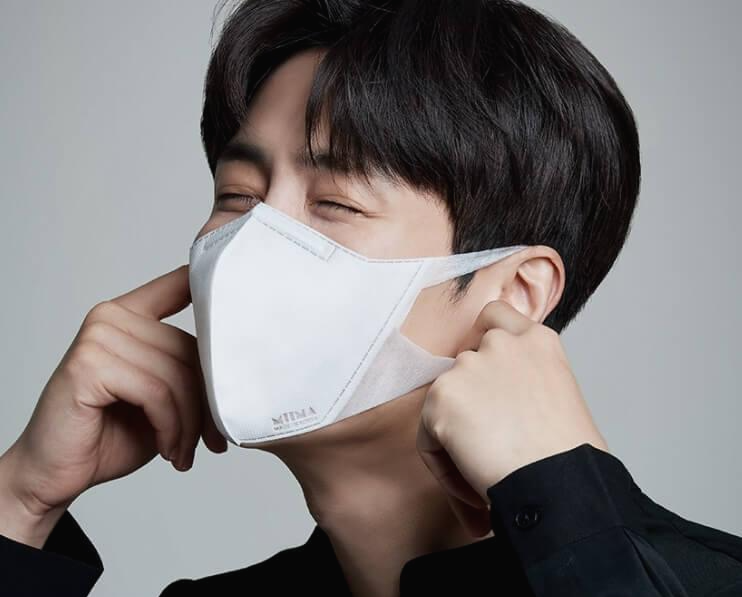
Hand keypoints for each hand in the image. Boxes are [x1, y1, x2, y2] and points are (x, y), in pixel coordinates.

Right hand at [0, 265, 226, 545]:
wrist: (59, 473)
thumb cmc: (112, 433)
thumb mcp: (160, 396)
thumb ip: (185, 368)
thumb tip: (239, 363)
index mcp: (128, 314)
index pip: (178, 285)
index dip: (211, 285)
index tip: (243, 290)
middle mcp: (110, 318)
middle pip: (191, 349)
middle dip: (208, 403)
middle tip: (213, 440)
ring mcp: (97, 337)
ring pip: (177, 376)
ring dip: (189, 424)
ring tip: (184, 450)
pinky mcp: (88, 366)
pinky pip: (156, 394)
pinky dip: (170, 428)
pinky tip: (167, 449)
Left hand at [416, 299, 607, 536]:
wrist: (560, 485)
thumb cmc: (569, 458)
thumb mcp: (559, 396)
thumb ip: (525, 380)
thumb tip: (497, 399)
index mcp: (537, 340)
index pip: (494, 316)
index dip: (480, 340)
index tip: (482, 375)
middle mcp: (501, 343)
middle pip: (463, 366)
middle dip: (470, 404)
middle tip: (491, 444)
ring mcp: (469, 365)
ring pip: (445, 403)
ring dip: (457, 435)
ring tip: (486, 471)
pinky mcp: (442, 396)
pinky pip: (428, 437)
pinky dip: (443, 465)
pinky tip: (472, 486)